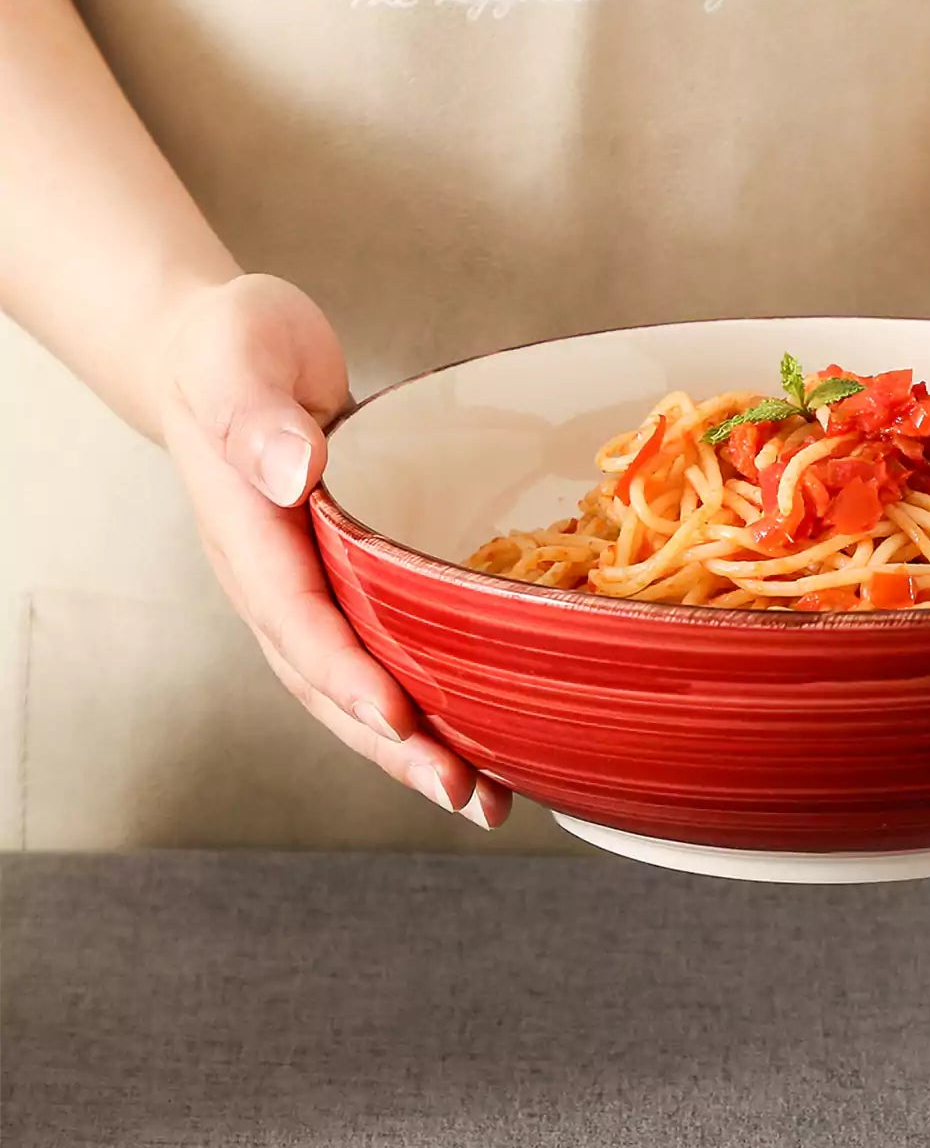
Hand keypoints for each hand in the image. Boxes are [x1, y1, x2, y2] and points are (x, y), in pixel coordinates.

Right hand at [153, 273, 509, 827]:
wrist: (226, 355)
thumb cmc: (232, 346)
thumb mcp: (235, 355)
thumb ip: (255, 413)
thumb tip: (291, 473)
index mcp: (248, 535)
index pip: (297, 620)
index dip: (346, 675)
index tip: (400, 722)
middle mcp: (278, 581)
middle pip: (330, 683)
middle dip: (395, 748)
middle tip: (465, 796)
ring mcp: (312, 589)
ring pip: (358, 687)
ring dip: (417, 750)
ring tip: (485, 801)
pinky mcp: (351, 583)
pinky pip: (386, 653)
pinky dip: (430, 703)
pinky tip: (483, 736)